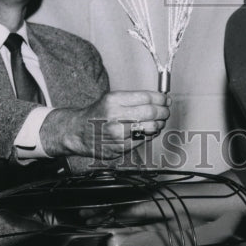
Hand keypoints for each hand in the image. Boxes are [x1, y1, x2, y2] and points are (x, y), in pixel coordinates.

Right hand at [42, 90, 169, 160]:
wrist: (79, 132)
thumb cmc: (98, 114)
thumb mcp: (111, 98)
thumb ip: (133, 99)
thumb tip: (157, 99)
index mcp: (114, 100)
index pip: (147, 98)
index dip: (161, 99)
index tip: (166, 99)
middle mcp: (116, 116)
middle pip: (151, 112)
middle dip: (163, 111)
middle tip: (166, 111)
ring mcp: (118, 133)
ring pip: (150, 128)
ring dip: (159, 124)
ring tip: (159, 122)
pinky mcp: (120, 147)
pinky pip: (143, 140)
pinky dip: (150, 135)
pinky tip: (148, 131)